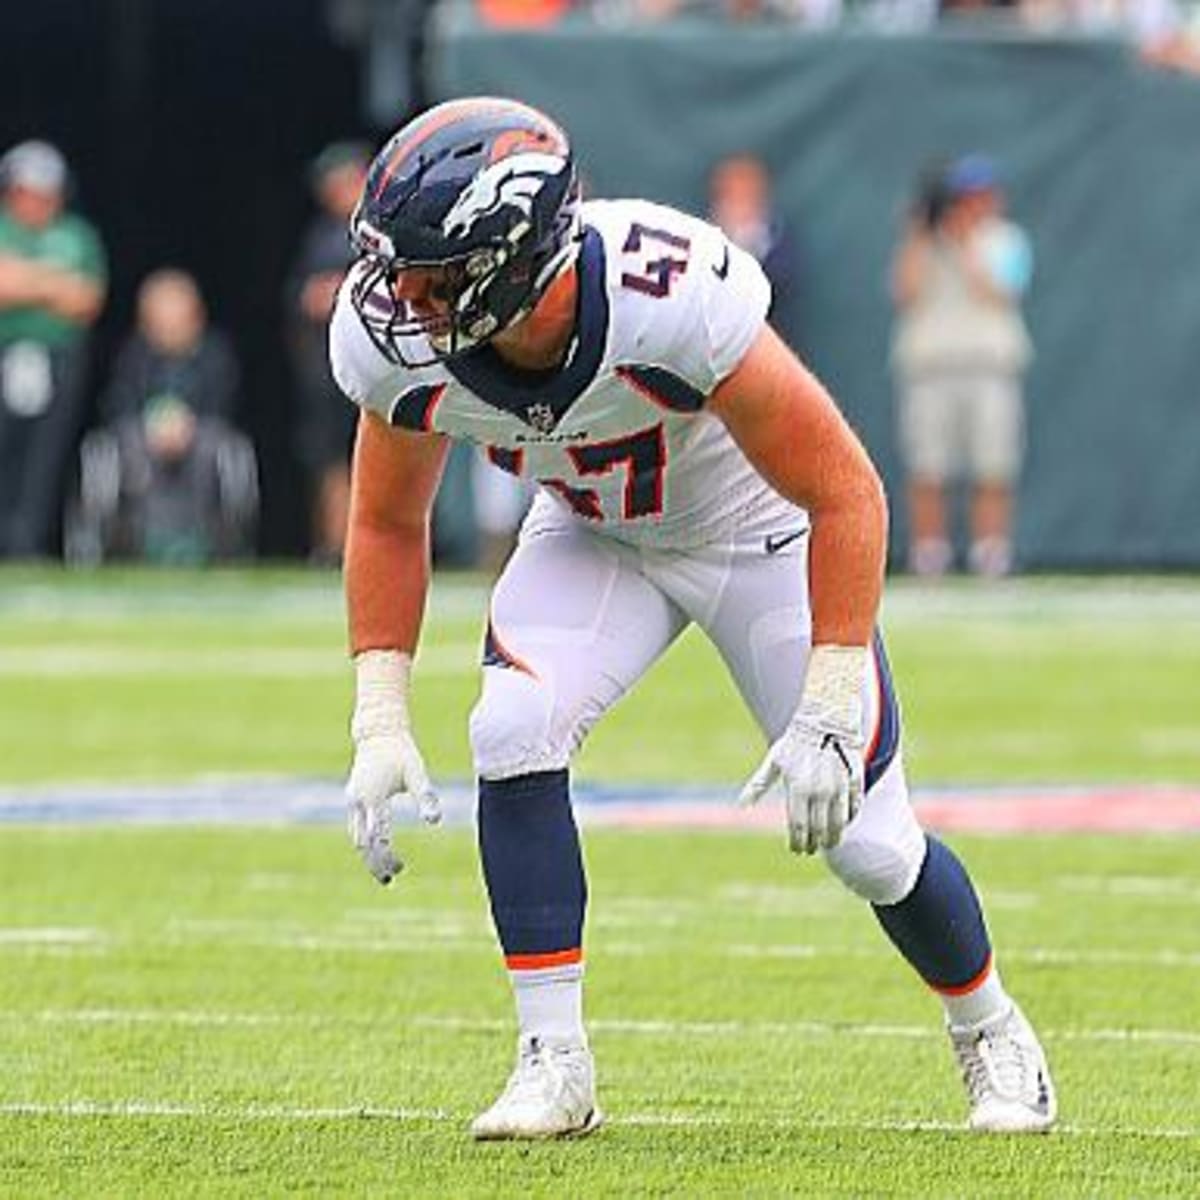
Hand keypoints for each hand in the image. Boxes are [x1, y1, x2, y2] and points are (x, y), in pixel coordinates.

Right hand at [345, 729, 440, 884]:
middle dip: (374, 862)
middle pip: (362, 843)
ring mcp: (353, 800)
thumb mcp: (417, 773)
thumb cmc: (401, 753)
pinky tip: (381, 849)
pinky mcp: (353, 799)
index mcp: (373, 798)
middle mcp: (359, 801)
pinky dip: (366, 842)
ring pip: (356, 836)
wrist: (378, 733)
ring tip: (387, 871)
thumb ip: (426, 797)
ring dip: (369, 854)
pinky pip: (356, 827)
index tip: (399, 869)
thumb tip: (435, 822)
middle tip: (390, 878)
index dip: (386, 857)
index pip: (377, 837)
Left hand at [739, 712, 863, 853]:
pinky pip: (854, 808)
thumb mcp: (774, 762)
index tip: (796, 849)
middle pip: (819, 830)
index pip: (798, 827)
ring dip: (834, 837)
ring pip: (839, 824)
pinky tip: (843, 823)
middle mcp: (819, 791)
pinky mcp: (855, 781)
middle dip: (815, 844)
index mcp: (798, 788)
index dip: (798, 842)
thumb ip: (759, 786)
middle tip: (812, 849)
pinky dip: (849, 819)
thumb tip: (742, 806)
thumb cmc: (796, 741)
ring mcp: (840, 787)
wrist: (826, 717)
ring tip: (829, 842)